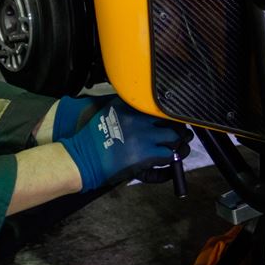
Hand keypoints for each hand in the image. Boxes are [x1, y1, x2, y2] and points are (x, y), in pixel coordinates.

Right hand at [58, 98, 191, 191]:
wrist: (82, 158)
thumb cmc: (92, 137)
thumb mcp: (108, 112)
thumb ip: (126, 106)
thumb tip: (143, 106)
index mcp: (130, 105)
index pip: (158, 104)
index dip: (168, 113)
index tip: (172, 118)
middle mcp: (139, 117)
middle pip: (170, 119)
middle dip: (178, 127)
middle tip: (183, 133)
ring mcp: (144, 136)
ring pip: (174, 137)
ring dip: (178, 143)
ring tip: (179, 147)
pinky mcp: (146, 154)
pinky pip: (168, 155)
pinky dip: (170, 159)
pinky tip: (168, 160)